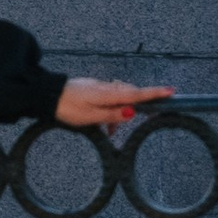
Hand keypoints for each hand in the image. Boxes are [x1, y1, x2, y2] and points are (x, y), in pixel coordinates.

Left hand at [54, 79, 170, 129]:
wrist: (46, 94)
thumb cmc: (66, 107)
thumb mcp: (90, 116)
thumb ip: (112, 115)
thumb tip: (133, 112)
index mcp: (108, 94)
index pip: (136, 94)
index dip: (154, 93)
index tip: (171, 91)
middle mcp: (106, 88)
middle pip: (129, 95)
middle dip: (134, 109)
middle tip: (129, 124)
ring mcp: (98, 87)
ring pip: (118, 99)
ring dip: (118, 114)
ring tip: (110, 130)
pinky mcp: (91, 89)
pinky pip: (108, 99)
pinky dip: (109, 111)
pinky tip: (102, 123)